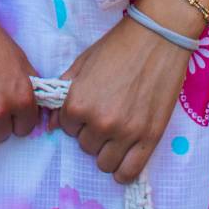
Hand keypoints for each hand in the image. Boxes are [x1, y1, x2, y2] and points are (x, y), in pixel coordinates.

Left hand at [52, 11, 189, 183]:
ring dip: (107, 149)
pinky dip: (123, 170)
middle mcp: (99, 122)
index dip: (76, 116)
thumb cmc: (118, 45)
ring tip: (116, 131)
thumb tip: (51, 123)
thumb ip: (63, 92)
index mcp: (78, 102)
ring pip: (104, 163)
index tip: (89, 105)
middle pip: (85, 146)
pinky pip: (128, 173)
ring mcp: (125, 133)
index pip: (66, 127)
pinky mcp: (149, 138)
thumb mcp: (83, 62)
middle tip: (106, 112)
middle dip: (92, 131)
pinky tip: (124, 156)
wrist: (158, 35)